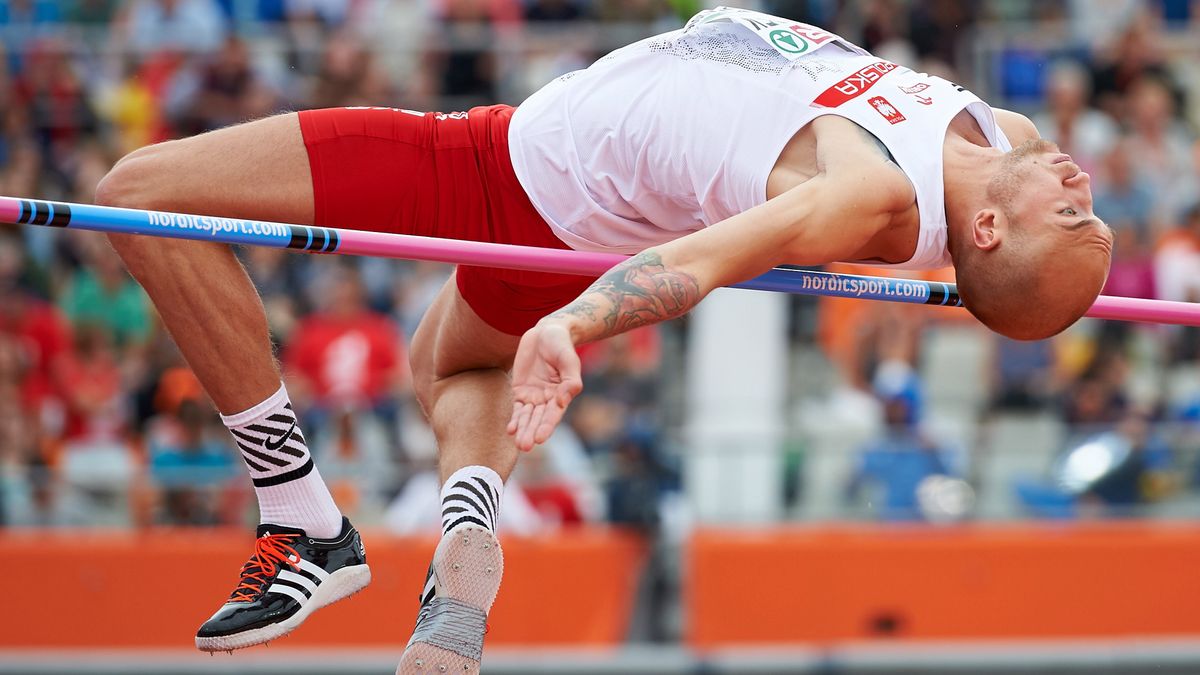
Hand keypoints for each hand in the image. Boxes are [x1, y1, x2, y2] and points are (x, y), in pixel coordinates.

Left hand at [507, 321, 582, 450]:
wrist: (546, 333)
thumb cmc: (561, 345)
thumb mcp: (569, 360)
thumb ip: (570, 381)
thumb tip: (564, 401)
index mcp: (562, 394)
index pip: (554, 414)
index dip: (546, 426)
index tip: (540, 439)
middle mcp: (548, 399)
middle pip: (539, 420)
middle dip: (532, 432)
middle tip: (525, 446)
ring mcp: (533, 396)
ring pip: (527, 417)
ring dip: (523, 430)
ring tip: (518, 443)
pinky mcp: (520, 390)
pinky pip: (516, 408)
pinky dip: (514, 419)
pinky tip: (510, 430)